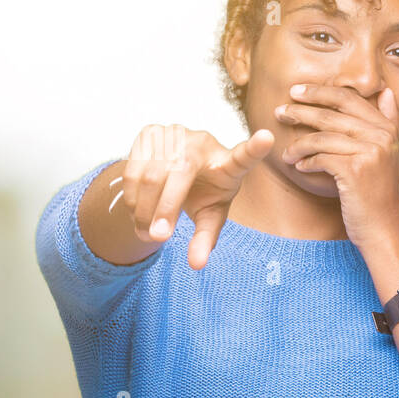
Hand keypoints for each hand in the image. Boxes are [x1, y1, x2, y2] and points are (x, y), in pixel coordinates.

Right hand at [118, 123, 274, 269]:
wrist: (175, 170)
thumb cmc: (203, 193)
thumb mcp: (210, 215)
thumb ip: (206, 238)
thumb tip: (196, 265)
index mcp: (228, 162)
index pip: (244, 156)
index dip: (255, 148)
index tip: (267, 138)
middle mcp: (203, 142)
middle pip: (179, 173)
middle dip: (166, 208)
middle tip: (158, 238)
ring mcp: (175, 133)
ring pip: (151, 173)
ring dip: (144, 207)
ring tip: (145, 232)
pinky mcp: (151, 132)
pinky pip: (133, 167)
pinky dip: (132, 195)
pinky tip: (137, 212)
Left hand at [275, 84, 398, 249]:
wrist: (385, 230)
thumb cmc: (381, 195)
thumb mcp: (391, 154)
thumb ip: (390, 121)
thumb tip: (385, 91)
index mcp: (388, 129)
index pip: (350, 99)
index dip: (320, 93)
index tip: (298, 92)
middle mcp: (382, 137)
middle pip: (333, 114)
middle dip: (301, 110)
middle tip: (280, 111)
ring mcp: (370, 153)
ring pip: (322, 136)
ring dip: (298, 143)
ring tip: (286, 151)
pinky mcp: (355, 171)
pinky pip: (320, 157)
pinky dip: (306, 161)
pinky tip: (299, 166)